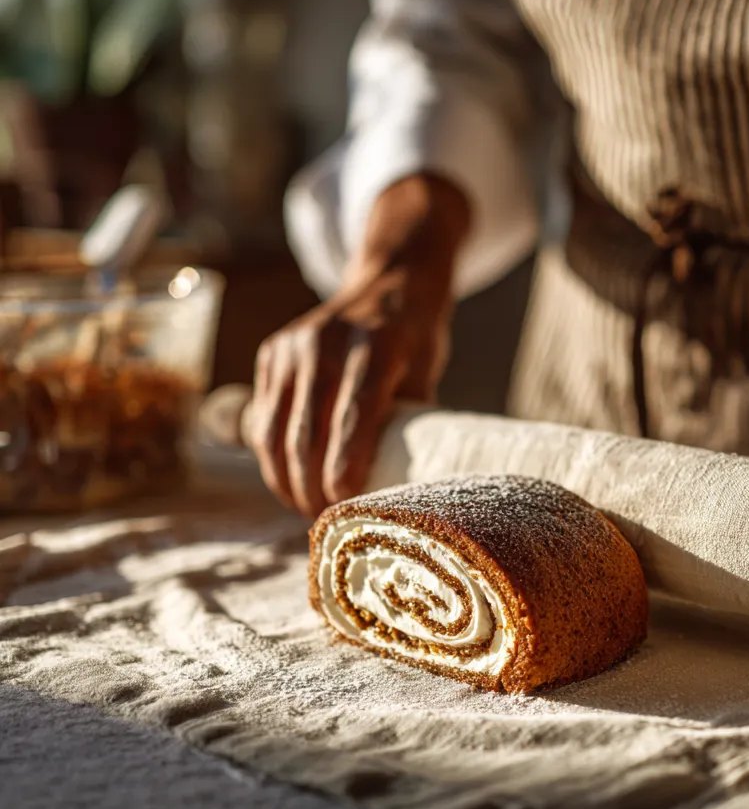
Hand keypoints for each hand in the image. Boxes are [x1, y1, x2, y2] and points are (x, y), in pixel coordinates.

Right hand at [250, 174, 470, 516]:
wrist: (388, 286)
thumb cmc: (416, 343)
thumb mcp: (426, 378)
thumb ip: (410, 426)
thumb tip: (397, 492)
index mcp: (377, 348)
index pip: (351, 420)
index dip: (344, 471)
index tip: (346, 506)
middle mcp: (328, 343)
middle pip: (307, 433)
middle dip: (311, 488)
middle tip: (324, 522)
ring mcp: (293, 346)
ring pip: (274, 431)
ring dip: (285, 480)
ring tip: (304, 509)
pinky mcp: (272, 352)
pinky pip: (263, 416)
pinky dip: (271, 456)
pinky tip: (289, 480)